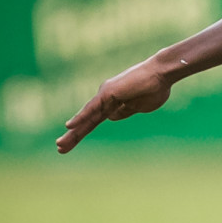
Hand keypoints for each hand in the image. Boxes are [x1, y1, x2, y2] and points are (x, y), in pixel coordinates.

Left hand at [56, 56, 175, 152]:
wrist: (162, 74)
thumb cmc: (155, 88)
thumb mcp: (138, 107)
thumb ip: (124, 112)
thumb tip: (111, 118)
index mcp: (112, 102)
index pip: (94, 120)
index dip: (83, 131)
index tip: (72, 143)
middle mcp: (104, 98)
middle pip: (87, 120)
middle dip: (74, 135)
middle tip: (59, 148)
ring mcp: (105, 95)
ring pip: (87, 117)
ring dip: (74, 132)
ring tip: (60, 145)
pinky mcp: (108, 93)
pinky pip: (92, 108)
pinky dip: (81, 117)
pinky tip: (69, 126)